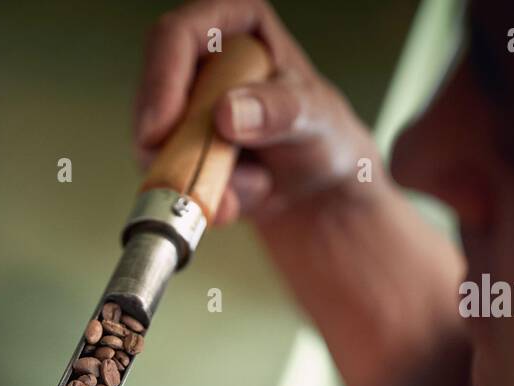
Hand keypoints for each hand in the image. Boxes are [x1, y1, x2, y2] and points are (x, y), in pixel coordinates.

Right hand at [132, 0, 470, 385]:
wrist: (355, 234)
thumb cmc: (350, 171)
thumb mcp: (323, 136)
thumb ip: (283, 118)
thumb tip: (229, 118)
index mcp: (262, 44)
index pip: (198, 22)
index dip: (166, 64)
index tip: (158, 121)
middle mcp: (231, 80)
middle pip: (167, 80)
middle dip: (167, 127)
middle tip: (159, 160)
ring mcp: (212, 130)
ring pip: (165, 138)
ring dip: (183, 173)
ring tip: (227, 202)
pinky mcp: (207, 175)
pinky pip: (178, 181)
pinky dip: (199, 201)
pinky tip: (235, 212)